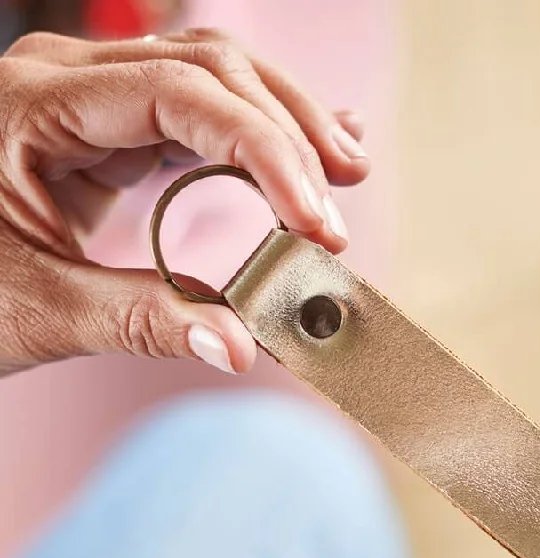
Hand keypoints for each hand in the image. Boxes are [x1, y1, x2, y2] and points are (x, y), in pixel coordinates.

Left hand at [0, 29, 368, 376]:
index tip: (314, 222)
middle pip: (212, 70)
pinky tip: (307, 146)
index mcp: (36, 104)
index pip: (181, 95)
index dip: (265, 154)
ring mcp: (92, 97)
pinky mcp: (112, 127)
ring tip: (343, 172)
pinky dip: (259, 133)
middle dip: (290, 137)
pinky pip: (200, 109)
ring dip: (287, 125)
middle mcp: (70, 80)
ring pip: (215, 77)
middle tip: (336, 210)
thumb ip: (142, 322)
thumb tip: (242, 347)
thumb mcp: (37, 309)